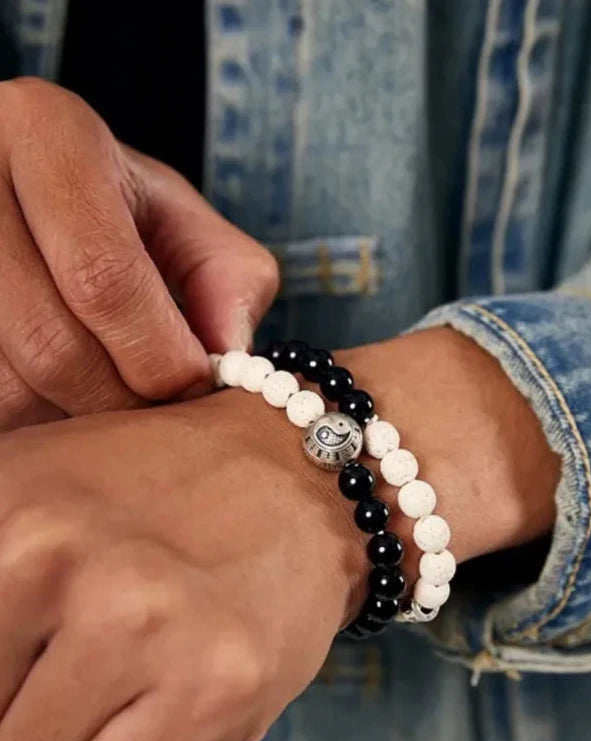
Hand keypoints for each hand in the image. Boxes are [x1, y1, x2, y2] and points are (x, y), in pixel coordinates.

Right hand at [0, 77, 277, 427]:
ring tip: (105, 394)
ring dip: (71, 415)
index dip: (158, 354)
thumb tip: (230, 358)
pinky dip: (33, 416)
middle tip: (154, 413)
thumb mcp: (176, 215)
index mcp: (48, 135)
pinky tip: (60, 391)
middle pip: (52, 344)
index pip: (104, 277)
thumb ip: (225, 278)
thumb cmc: (105, 203)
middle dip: (119, 400)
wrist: (18, 176)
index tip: (193, 386)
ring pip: (10, 384)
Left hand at [0, 389, 357, 740]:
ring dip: (81, 729)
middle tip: (97, 633)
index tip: (34, 643)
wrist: (300, 475)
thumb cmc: (163, 490)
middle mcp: (59, 560)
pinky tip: (181, 684)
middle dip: (24, 693)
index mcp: (5, 504)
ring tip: (142, 655)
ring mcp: (141, 626)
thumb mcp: (38, 487)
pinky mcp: (215, 688)